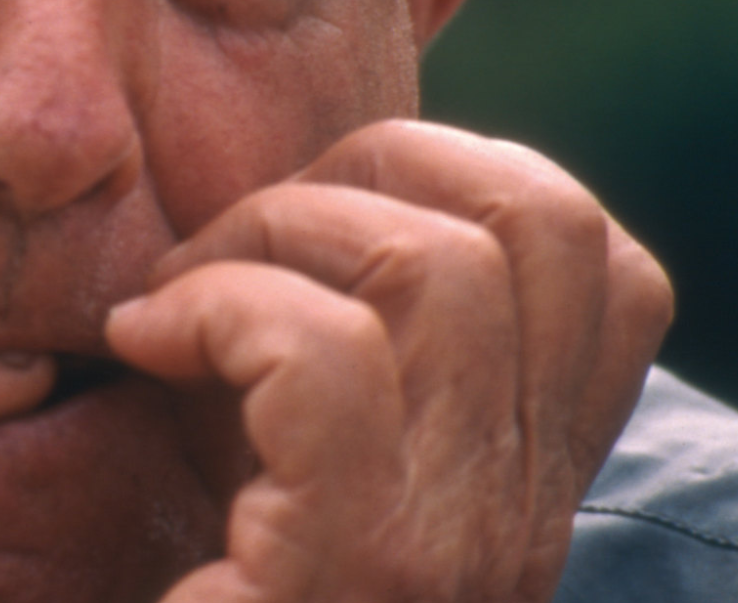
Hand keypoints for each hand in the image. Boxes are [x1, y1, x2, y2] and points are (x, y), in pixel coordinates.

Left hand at [106, 119, 673, 602]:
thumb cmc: (169, 586)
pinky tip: (141, 344)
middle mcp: (517, 516)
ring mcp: (450, 553)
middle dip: (357, 175)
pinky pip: (327, 362)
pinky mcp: (354, 579)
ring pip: (442, 269)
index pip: (596, 256)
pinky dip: (217, 309)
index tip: (307, 227)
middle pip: (541, 222)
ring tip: (176, 305)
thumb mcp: (276, 444)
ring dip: (272, 233)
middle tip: (228, 249)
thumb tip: (299, 186)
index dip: (448, 176)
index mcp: (514, 474)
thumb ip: (327, 345)